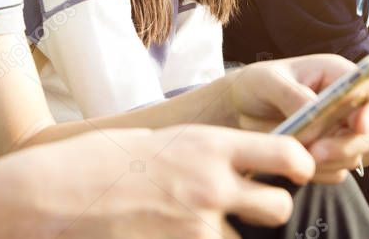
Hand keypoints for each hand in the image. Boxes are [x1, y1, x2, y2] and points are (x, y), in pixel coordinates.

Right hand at [19, 126, 315, 237]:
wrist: (67, 188)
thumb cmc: (113, 159)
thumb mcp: (170, 140)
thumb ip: (211, 153)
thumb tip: (243, 165)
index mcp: (212, 145)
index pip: (286, 154)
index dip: (300, 165)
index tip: (298, 170)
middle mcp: (214, 184)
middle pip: (280, 206)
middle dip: (275, 208)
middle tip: (257, 205)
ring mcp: (200, 223)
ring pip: (249, 238)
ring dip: (238, 234)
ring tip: (204, 221)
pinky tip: (182, 232)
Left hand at [230, 55, 368, 182]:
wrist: (240, 109)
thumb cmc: (255, 85)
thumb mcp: (267, 82)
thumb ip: (292, 94)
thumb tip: (314, 109)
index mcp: (339, 76)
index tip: (359, 126)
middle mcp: (348, 104)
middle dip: (349, 145)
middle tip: (315, 152)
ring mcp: (340, 131)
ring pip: (356, 154)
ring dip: (329, 161)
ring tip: (296, 152)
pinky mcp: (330, 155)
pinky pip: (337, 171)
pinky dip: (318, 172)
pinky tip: (295, 162)